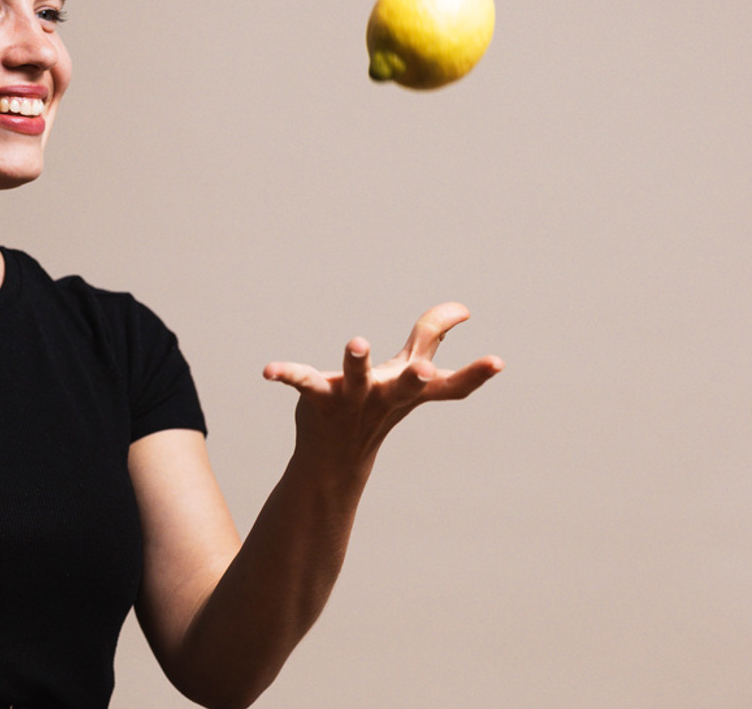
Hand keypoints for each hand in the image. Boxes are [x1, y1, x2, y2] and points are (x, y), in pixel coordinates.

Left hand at [263, 302, 502, 482]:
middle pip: (407, 387)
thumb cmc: (379, 403)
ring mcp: (353, 399)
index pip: (451, 387)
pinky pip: (303, 381)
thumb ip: (432, 337)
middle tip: (423, 370)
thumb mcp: (409, 371)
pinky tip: (268, 372)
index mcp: (413, 391)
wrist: (336, 456)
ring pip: (356, 379)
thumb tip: (463, 309)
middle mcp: (387, 396)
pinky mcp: (320, 398)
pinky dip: (286, 374)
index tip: (498, 361)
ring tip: (357, 343)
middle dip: (416, 377)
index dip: (475, 375)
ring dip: (357, 361)